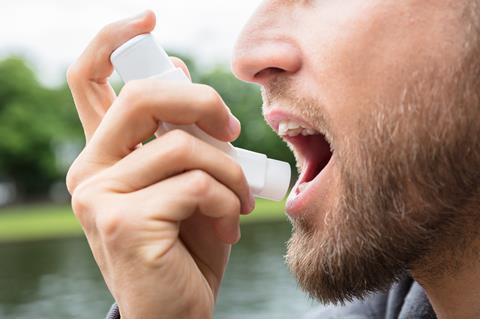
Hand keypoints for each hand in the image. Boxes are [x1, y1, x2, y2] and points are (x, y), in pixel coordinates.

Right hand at [66, 11, 254, 318]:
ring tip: (241, 200)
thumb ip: (178, 133)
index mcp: (105, 154)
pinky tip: (228, 225)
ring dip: (231, 171)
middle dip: (203, 102)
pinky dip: (228, 200)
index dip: (112, 40)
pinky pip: (196, 184)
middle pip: (144, 97)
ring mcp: (98, 197)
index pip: (88, 80)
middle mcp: (89, 170)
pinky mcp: (122, 223)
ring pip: (184, 146)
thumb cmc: (186, 242)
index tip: (148, 19)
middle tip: (233, 128)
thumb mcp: (187, 181)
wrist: (176, 308)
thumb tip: (179, 71)